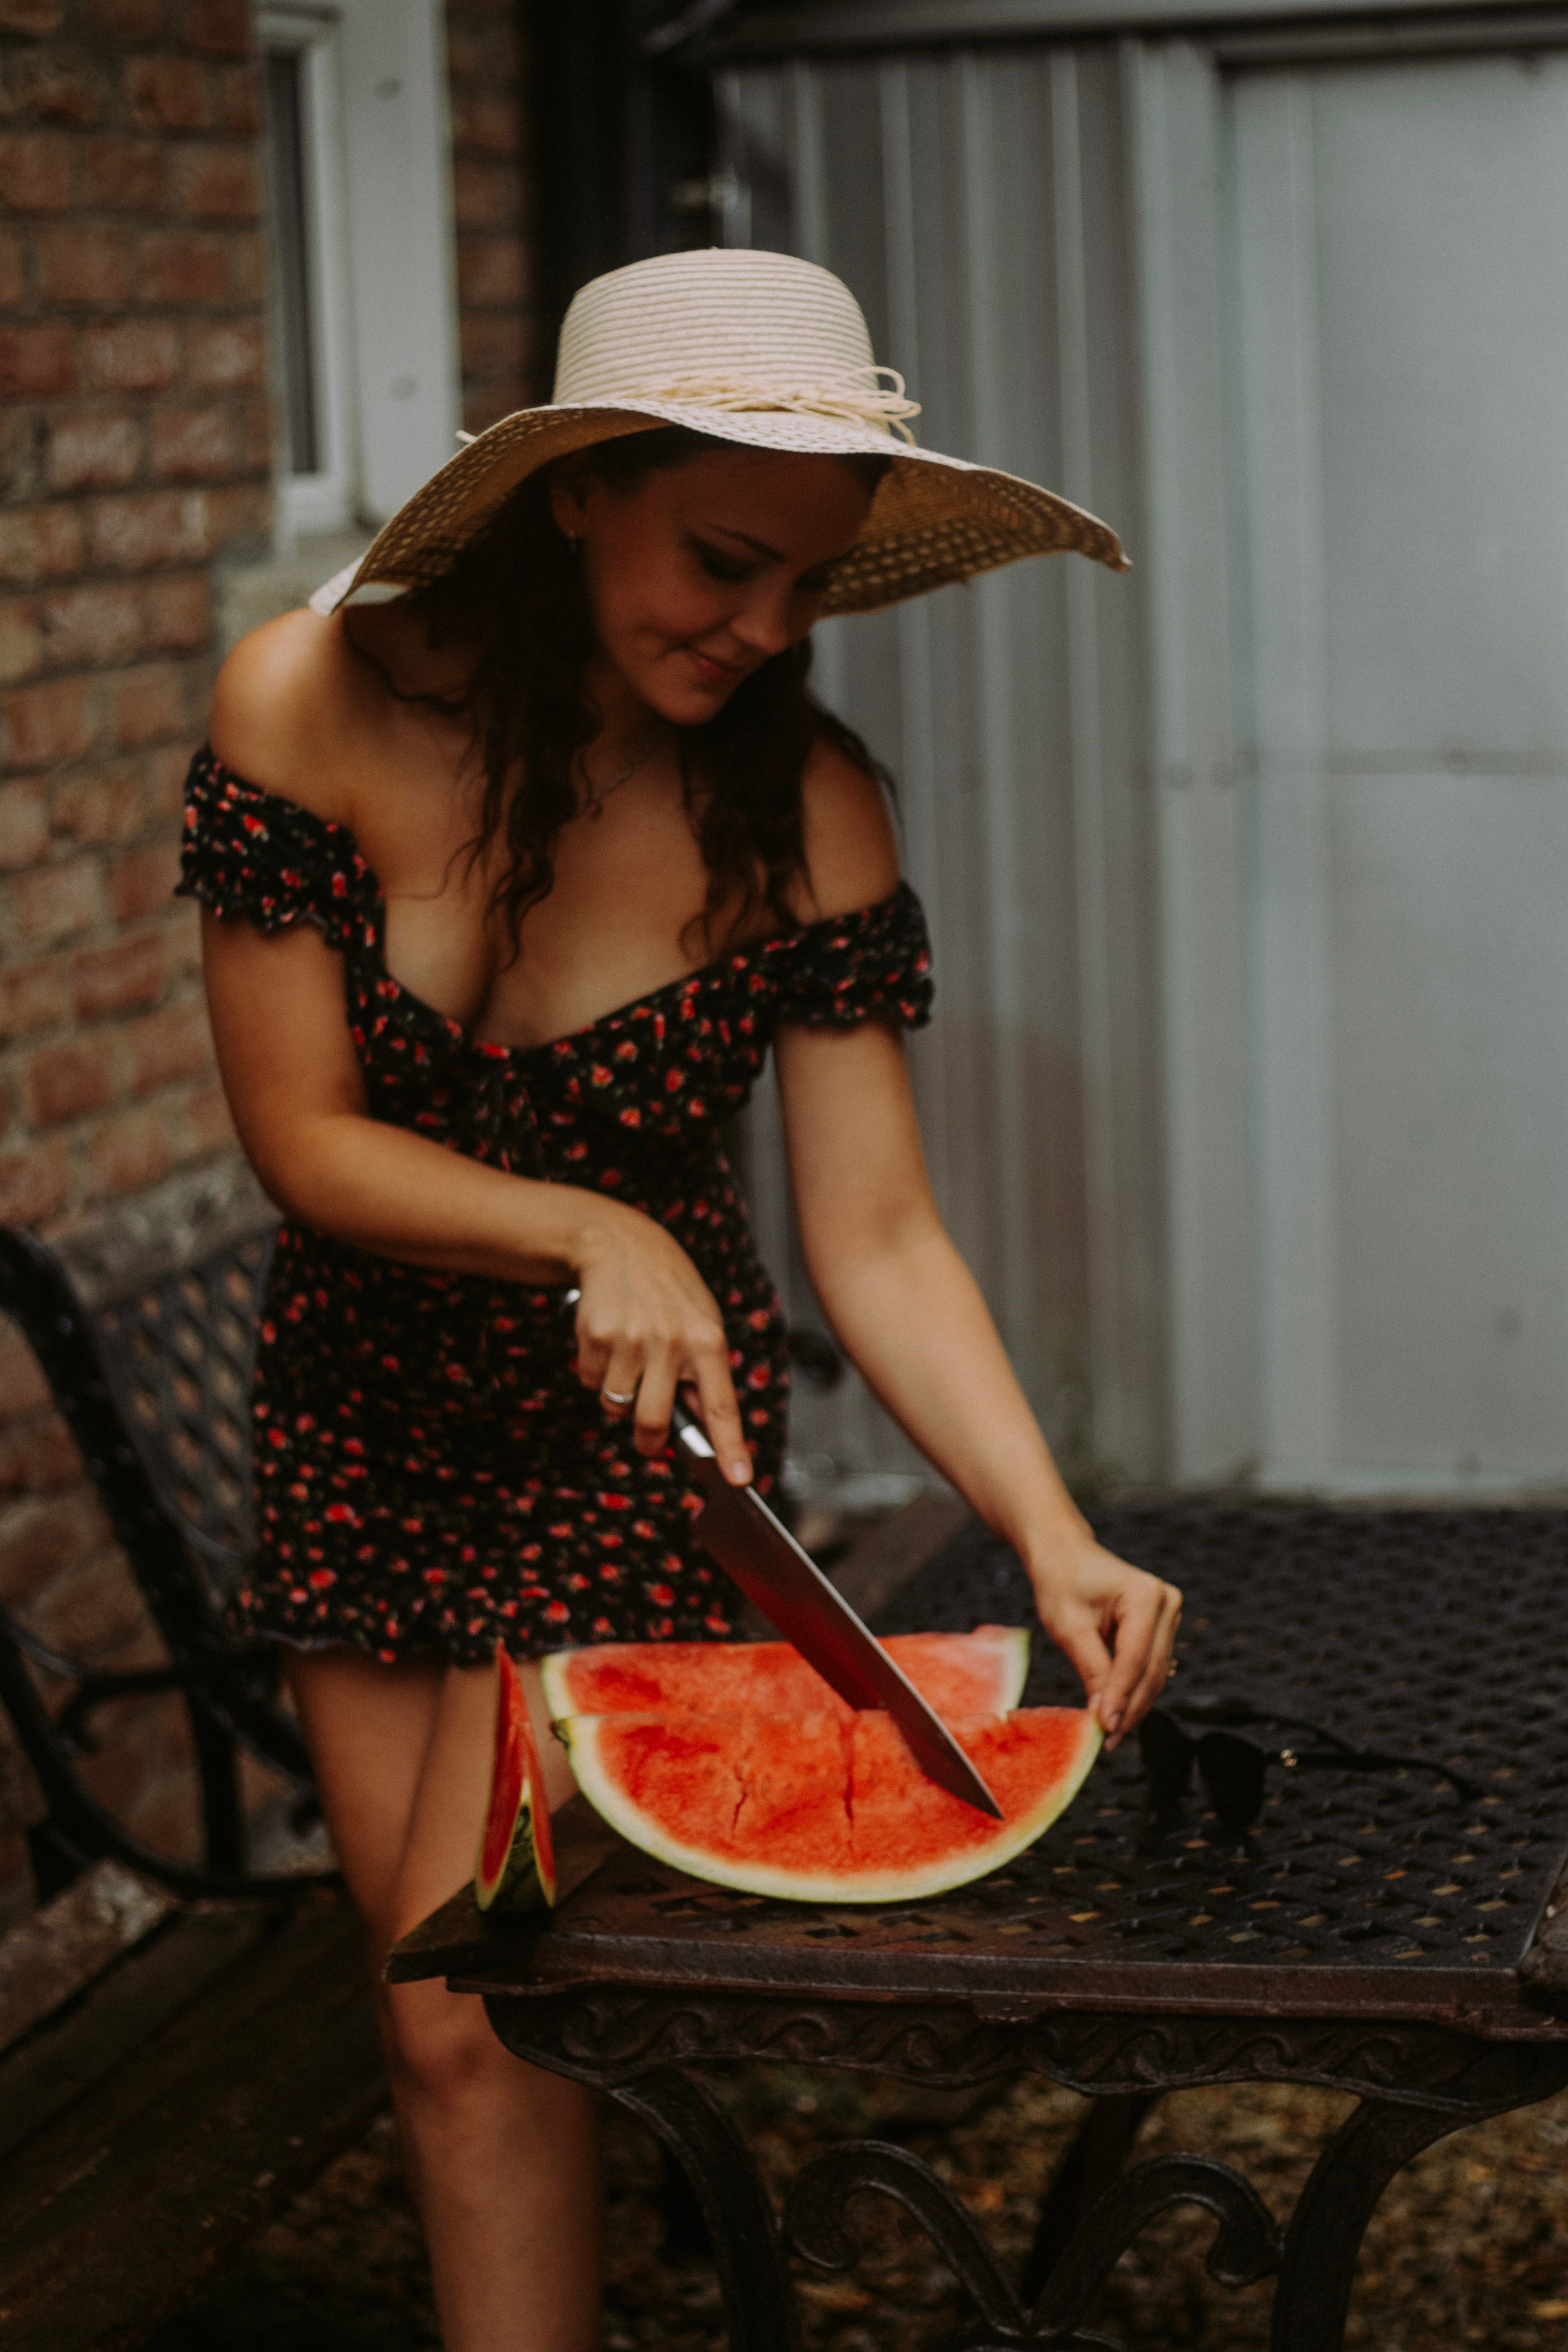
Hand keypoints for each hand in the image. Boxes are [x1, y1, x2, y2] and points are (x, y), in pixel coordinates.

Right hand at [571, 1211, 751, 1483]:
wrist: (620, 1243)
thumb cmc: (669, 1291)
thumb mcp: (701, 1322)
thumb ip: (703, 1374)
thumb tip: (704, 1429)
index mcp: (708, 1340)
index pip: (722, 1405)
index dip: (730, 1447)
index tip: (740, 1479)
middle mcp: (671, 1341)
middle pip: (653, 1420)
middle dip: (648, 1440)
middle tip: (648, 1440)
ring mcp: (631, 1338)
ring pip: (616, 1404)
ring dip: (618, 1396)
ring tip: (629, 1358)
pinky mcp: (596, 1334)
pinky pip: (591, 1381)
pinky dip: (596, 1371)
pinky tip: (608, 1340)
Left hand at [1027, 1539, 1181, 1751]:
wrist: (1064, 1555)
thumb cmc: (1061, 1583)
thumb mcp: (1070, 1627)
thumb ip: (1093, 1670)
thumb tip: (1105, 1717)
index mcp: (1145, 1595)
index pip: (1135, 1658)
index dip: (1121, 1697)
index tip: (1105, 1730)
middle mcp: (1166, 1602)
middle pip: (1151, 1670)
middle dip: (1129, 1708)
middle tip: (1107, 1742)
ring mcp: (1168, 1615)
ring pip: (1154, 1674)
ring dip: (1133, 1705)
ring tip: (1109, 1735)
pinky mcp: (1161, 1626)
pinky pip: (1149, 1666)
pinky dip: (1132, 1690)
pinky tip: (1115, 1713)